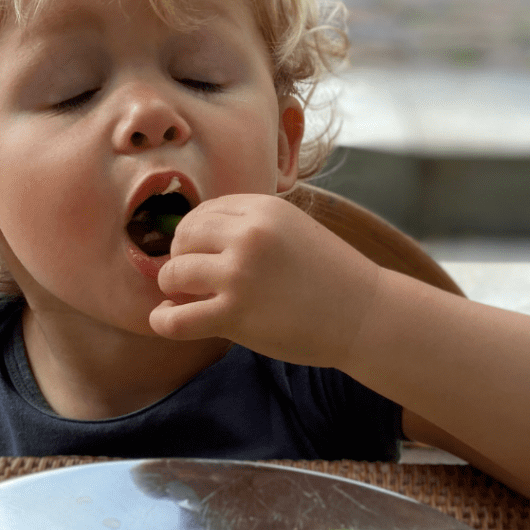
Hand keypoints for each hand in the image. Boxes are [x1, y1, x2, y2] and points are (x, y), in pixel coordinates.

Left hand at [149, 193, 377, 366]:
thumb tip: (196, 236)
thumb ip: (250, 226)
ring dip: (173, 287)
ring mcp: (240, 274)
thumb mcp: (292, 229)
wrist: (366, 315)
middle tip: (193, 279)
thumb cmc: (330, 276)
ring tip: (188, 299)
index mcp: (262, 209)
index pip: (203, 213)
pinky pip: (176, 319)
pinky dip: (163, 320)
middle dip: (181, 258)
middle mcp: (248, 235)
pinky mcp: (236, 314)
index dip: (195, 236)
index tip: (202, 255)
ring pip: (173, 273)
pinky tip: (166, 319)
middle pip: (183, 237)